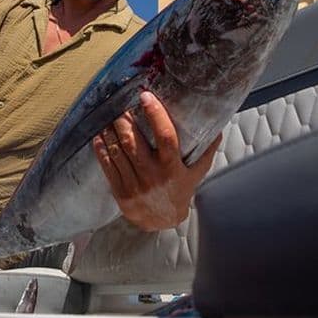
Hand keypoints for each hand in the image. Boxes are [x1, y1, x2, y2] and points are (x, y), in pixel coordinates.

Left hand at [93, 91, 220, 230]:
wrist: (163, 221)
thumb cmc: (180, 190)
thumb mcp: (197, 172)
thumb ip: (207, 149)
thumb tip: (217, 125)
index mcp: (173, 167)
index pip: (165, 136)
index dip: (155, 114)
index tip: (146, 96)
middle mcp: (153, 176)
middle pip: (134, 142)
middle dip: (124, 120)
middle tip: (121, 107)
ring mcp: (135, 185)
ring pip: (118, 152)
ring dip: (111, 131)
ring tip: (109, 118)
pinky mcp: (121, 192)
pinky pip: (108, 166)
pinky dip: (102, 149)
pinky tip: (100, 136)